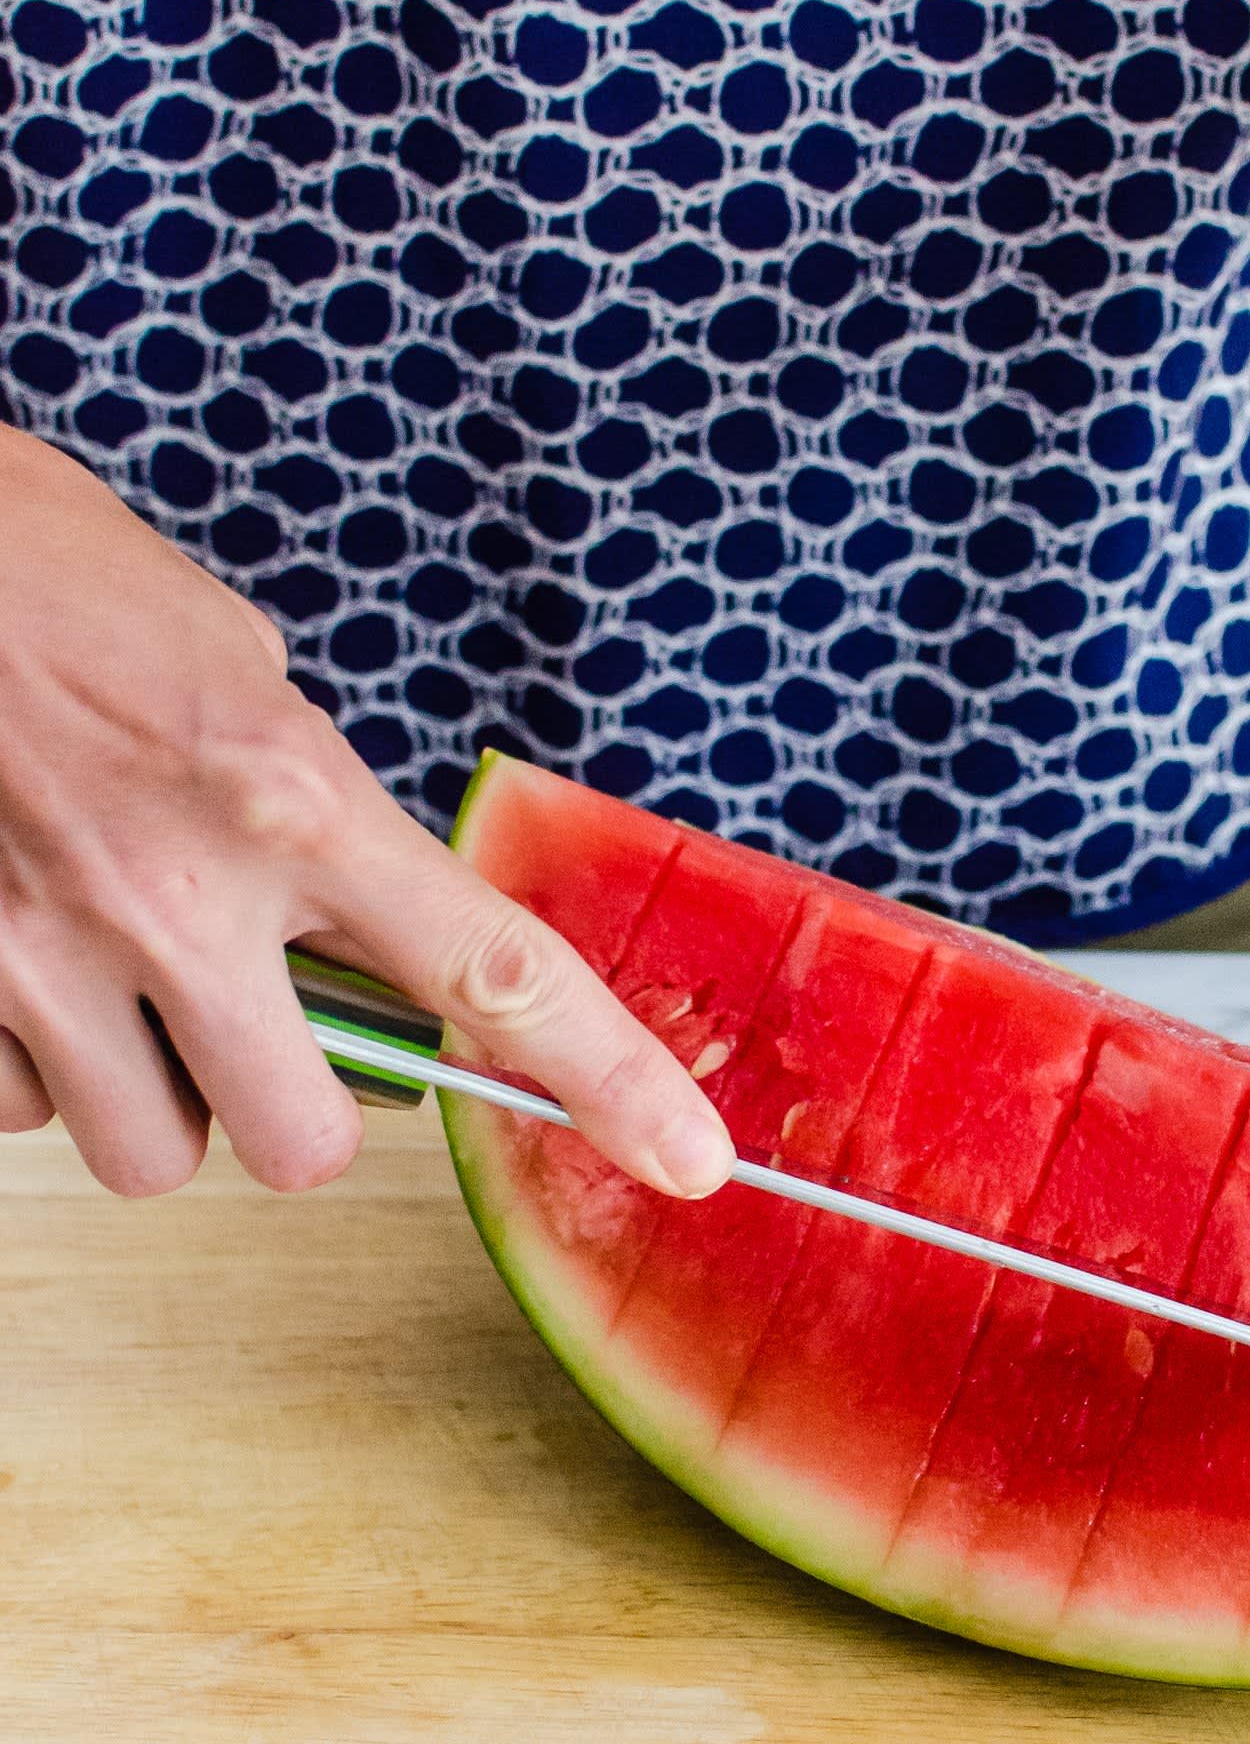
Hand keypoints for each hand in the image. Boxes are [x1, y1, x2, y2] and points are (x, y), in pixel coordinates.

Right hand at [0, 431, 733, 1201]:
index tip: (689, 1158)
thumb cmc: (66, 585)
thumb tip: (365, 939)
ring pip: (154, 1156)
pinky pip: (26, 1117)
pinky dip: (39, 1068)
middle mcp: (180, 894)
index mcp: (293, 798)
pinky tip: (30, 965)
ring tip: (124, 982)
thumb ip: (321, 818)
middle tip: (262, 1020)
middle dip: (294, 1108)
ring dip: (159, 1098)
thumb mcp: (244, 674)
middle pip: (302, 1145)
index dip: (609, 1081)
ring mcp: (46, 951)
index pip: (491, 972)